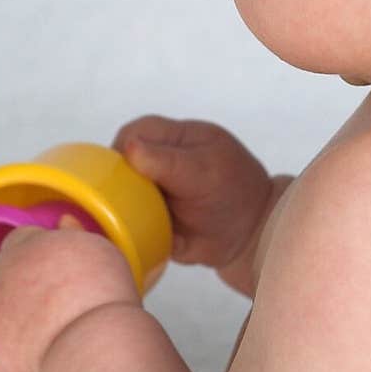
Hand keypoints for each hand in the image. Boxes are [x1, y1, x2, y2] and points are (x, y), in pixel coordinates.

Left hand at [0, 216, 141, 371]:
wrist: (90, 347)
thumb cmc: (99, 296)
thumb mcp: (95, 251)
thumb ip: (74, 233)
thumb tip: (64, 220)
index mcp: (22, 245)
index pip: (22, 239)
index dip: (43, 253)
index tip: (64, 268)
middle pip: (10, 273)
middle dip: (30, 282)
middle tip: (65, 298)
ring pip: (5, 309)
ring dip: (24, 313)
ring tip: (62, 325)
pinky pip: (9, 345)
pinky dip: (25, 347)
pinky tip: (52, 348)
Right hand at [112, 116, 285, 288]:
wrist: (252, 237)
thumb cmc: (236, 192)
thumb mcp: (205, 171)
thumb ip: (168, 162)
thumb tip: (129, 149)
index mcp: (172, 139)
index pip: (134, 133)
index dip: (123, 151)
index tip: (123, 175)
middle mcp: (156, 163)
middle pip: (118, 166)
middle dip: (118, 185)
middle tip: (131, 204)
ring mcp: (151, 192)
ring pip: (118, 195)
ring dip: (122, 210)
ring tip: (138, 223)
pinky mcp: (149, 220)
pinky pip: (127, 222)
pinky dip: (128, 231)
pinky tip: (137, 237)